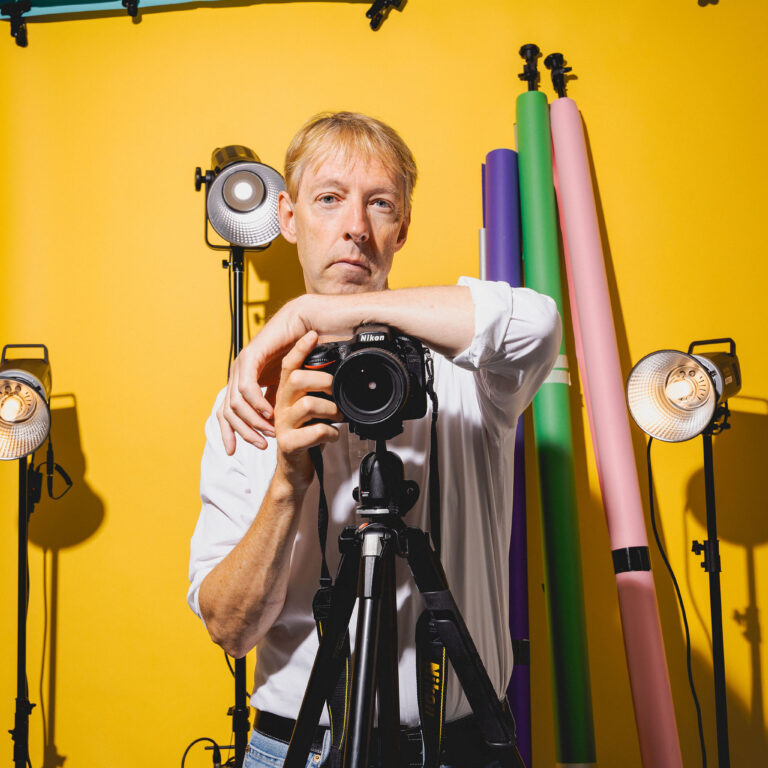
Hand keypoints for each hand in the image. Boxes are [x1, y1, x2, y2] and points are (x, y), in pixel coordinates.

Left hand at [217, 299, 310, 452]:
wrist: (307, 326)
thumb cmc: (300, 352)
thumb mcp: (286, 386)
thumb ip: (276, 401)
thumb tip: (274, 421)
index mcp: (245, 382)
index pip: (226, 413)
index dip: (229, 433)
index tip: (234, 452)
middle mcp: (239, 375)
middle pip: (227, 413)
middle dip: (243, 433)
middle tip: (261, 444)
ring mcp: (242, 366)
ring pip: (235, 403)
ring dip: (252, 421)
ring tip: (270, 431)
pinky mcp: (250, 357)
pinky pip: (247, 387)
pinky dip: (257, 403)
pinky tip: (270, 413)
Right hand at [272, 331, 341, 489]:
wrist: (293, 471)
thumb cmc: (305, 438)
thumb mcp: (311, 412)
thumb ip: (318, 394)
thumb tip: (340, 376)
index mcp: (285, 396)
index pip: (288, 366)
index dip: (300, 349)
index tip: (313, 335)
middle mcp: (280, 407)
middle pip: (297, 380)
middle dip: (323, 381)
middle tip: (335, 391)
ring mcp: (283, 425)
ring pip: (309, 404)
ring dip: (331, 410)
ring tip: (337, 417)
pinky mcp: (289, 444)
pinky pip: (316, 431)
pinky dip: (331, 433)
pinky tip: (332, 436)